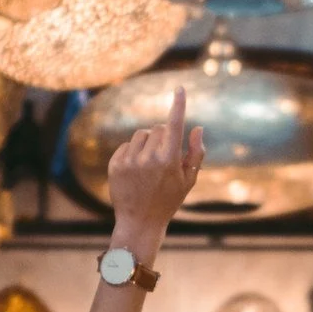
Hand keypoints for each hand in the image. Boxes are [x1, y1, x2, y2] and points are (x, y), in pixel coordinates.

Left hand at [106, 85, 204, 251]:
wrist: (139, 222)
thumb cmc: (169, 201)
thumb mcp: (188, 180)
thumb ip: (196, 153)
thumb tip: (197, 127)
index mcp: (169, 161)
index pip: (174, 125)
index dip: (178, 105)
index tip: (179, 89)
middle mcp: (148, 158)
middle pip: (158, 129)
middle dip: (164, 137)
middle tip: (165, 158)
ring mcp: (130, 161)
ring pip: (141, 134)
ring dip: (148, 143)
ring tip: (150, 164)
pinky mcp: (115, 164)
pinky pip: (126, 145)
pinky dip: (133, 152)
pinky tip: (136, 170)